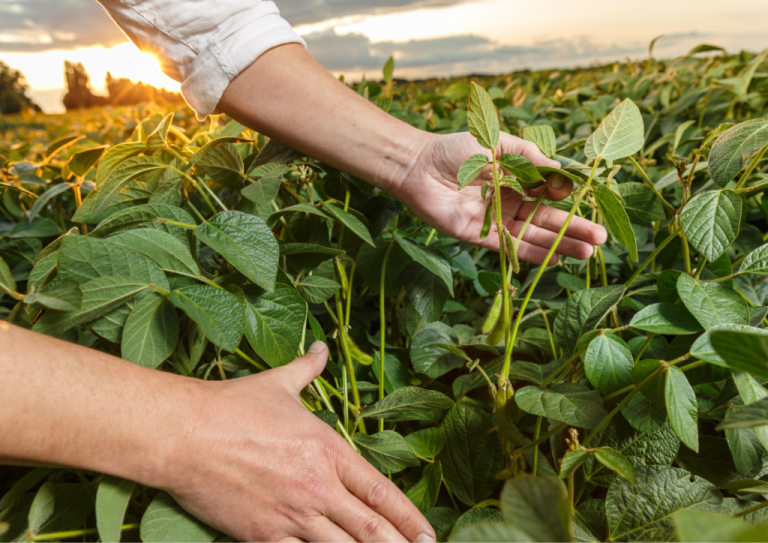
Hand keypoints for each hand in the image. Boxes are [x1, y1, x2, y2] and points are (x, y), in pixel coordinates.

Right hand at [162, 342, 435, 542]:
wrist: (185, 432)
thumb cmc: (232, 406)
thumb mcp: (278, 384)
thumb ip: (307, 369)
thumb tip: (322, 348)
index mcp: (328, 450)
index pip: (381, 491)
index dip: (408, 517)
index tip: (428, 534)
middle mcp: (318, 486)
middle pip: (372, 529)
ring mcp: (292, 514)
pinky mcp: (263, 536)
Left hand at [396, 132, 606, 263]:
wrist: (418, 165)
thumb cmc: (455, 148)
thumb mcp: (498, 143)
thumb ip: (529, 156)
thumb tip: (559, 173)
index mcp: (515, 179)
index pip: (548, 194)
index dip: (565, 200)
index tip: (580, 200)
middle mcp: (508, 202)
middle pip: (546, 219)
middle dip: (573, 230)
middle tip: (600, 240)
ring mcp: (495, 221)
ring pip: (532, 236)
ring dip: (559, 245)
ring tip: (586, 253)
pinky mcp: (479, 236)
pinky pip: (509, 248)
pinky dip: (531, 254)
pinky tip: (554, 259)